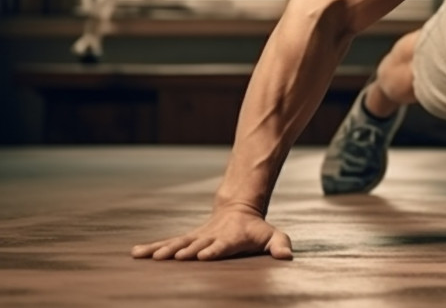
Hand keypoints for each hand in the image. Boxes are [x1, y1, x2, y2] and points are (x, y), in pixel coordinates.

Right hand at [131, 207, 292, 260]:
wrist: (238, 211)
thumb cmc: (255, 230)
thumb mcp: (271, 235)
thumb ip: (280, 244)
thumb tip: (288, 256)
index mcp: (229, 239)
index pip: (221, 246)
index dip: (213, 250)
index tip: (203, 255)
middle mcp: (210, 238)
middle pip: (196, 244)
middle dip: (185, 251)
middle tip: (172, 256)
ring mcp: (197, 238)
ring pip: (178, 243)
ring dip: (164, 249)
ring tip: (149, 256)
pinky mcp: (187, 239)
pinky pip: (167, 243)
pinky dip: (152, 248)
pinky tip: (135, 253)